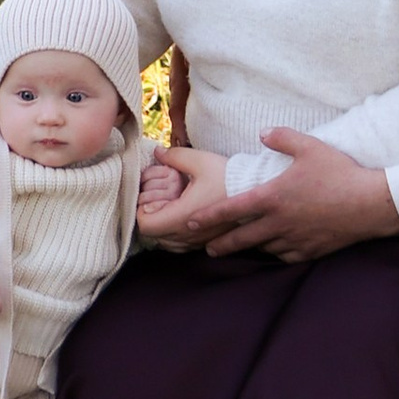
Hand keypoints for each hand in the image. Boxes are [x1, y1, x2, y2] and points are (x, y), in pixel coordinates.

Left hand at [137, 149, 260, 245]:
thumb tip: (158, 152)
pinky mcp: (207, 243)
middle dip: (152, 216)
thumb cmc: (229, 176)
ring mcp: (198, 243)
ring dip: (163, 226)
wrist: (257, 193)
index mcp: (183, 216)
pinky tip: (185, 216)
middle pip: (153, 235)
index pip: (145, 226)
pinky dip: (176, 234)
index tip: (150, 196)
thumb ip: (174, 156)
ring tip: (173, 207)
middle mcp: (189, 235)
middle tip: (161, 198)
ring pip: (166, 243)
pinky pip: (181, 246)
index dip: (141, 210)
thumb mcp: (199, 160)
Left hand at [198, 130, 398, 263]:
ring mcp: (294, 239)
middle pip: (241, 238)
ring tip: (238, 247)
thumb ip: (281, 138)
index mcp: (272, 197)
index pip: (231, 210)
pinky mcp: (310, 251)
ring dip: (248, 248)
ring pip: (263, 248)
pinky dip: (275, 253)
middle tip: (207, 248)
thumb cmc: (338, 172)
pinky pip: (285, 256)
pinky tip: (273, 249)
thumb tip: (262, 132)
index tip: (191, 223)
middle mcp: (279, 222)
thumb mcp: (309, 146)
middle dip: (221, 244)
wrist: (369, 203)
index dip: (208, 217)